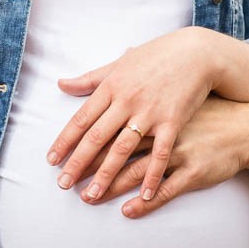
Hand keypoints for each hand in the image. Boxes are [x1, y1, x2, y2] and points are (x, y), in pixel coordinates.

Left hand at [48, 28, 224, 203]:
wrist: (197, 52)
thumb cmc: (157, 56)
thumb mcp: (121, 63)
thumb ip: (91, 78)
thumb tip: (62, 84)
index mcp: (112, 86)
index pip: (81, 118)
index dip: (65, 141)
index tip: (51, 161)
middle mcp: (127, 100)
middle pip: (97, 137)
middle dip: (78, 162)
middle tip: (63, 184)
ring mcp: (150, 112)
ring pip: (122, 149)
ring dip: (106, 174)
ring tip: (92, 195)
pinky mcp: (173, 121)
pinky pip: (160, 153)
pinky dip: (151, 175)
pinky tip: (142, 195)